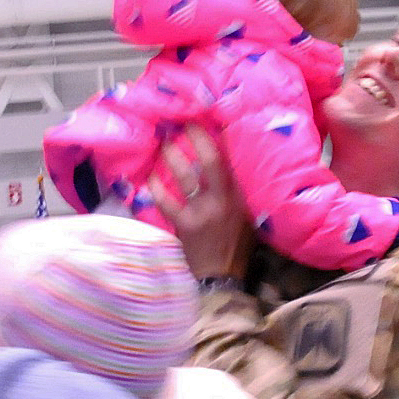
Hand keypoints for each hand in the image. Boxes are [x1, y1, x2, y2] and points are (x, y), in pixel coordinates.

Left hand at [150, 128, 254, 278]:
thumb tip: (228, 168)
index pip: (229, 161)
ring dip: (172, 158)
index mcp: (240, 196)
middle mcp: (223, 199)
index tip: (203, 122)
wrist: (223, 276)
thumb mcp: (248, 217)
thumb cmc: (237, 246)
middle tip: (179, 125)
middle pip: (208, 161)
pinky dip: (156, 188)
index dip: (214, 139)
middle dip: (192, 139)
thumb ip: (239, 194)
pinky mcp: (185, 224)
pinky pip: (166, 202)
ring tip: (164, 145)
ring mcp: (203, 211)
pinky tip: (150, 178)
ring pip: (185, 177)